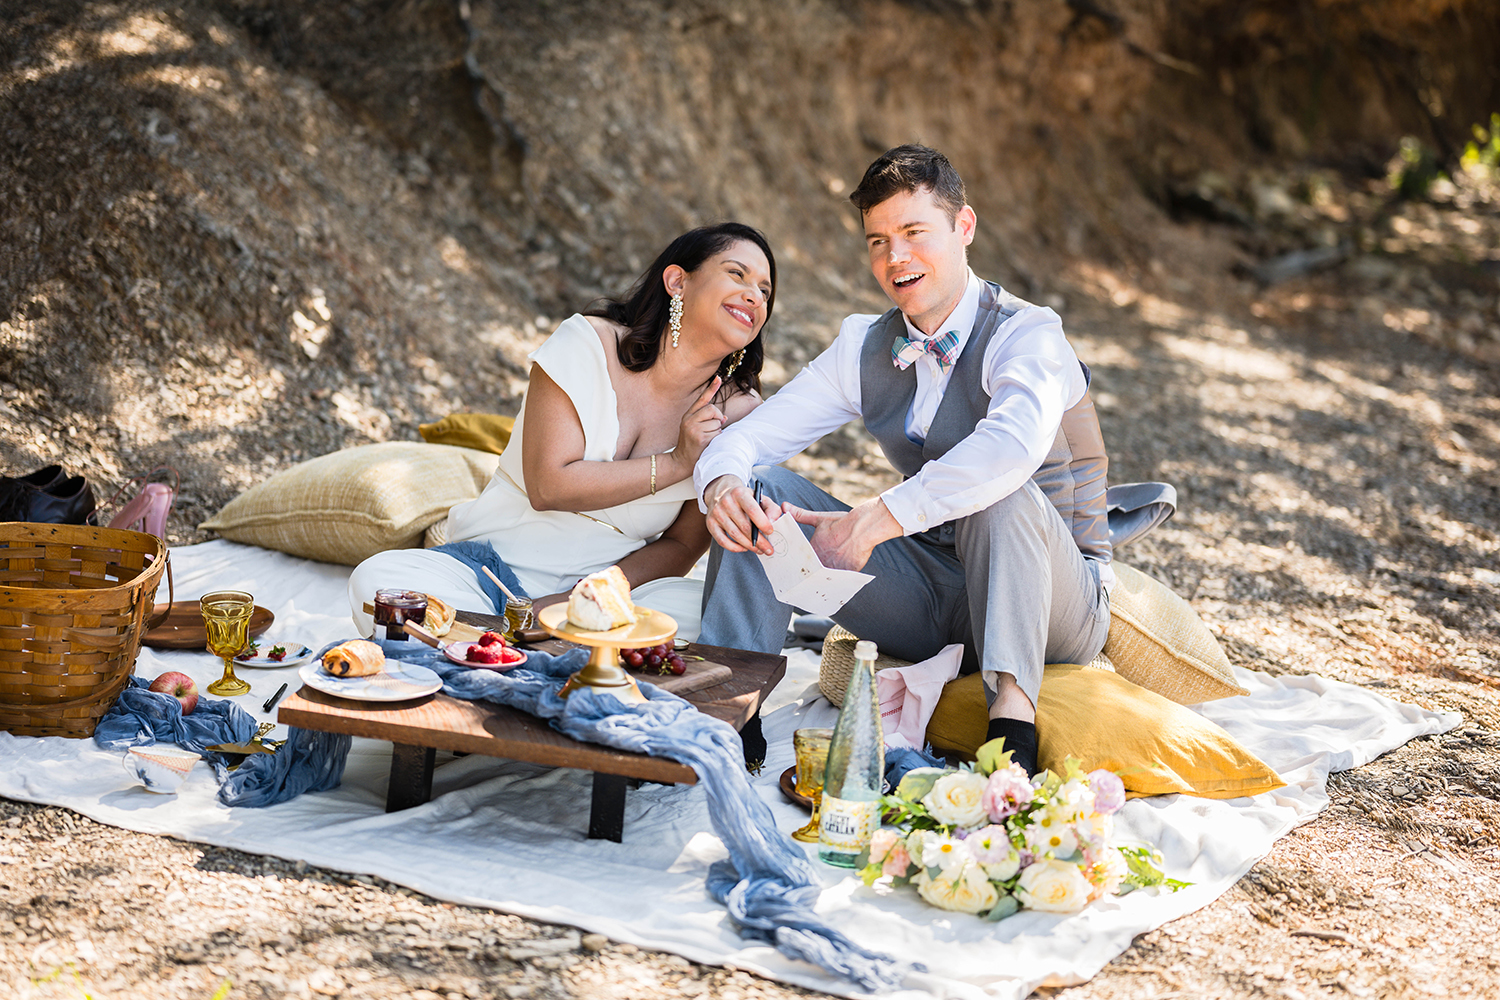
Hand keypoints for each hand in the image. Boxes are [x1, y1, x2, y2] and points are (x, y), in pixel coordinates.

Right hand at [674, 377, 724, 470]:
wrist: (680, 461)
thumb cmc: (691, 445)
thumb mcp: (694, 429)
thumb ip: (707, 420)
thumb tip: (724, 417)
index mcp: (688, 415)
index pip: (702, 399)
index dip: (711, 388)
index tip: (719, 378)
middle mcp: (689, 420)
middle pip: (712, 409)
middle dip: (717, 418)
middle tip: (712, 428)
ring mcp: (694, 429)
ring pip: (717, 422)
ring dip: (716, 431)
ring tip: (707, 439)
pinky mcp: (700, 438)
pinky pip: (717, 432)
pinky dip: (716, 438)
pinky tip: (707, 444)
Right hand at [704, 475, 776, 554]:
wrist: (722, 492)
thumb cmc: (746, 498)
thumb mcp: (760, 498)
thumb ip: (772, 509)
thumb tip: (773, 523)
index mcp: (739, 493)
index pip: (752, 510)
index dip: (763, 523)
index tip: (771, 532)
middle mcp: (726, 502)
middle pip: (744, 526)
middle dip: (759, 540)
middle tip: (768, 549)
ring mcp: (716, 513)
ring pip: (735, 535)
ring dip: (749, 546)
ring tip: (759, 550)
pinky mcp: (710, 523)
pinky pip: (722, 541)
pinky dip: (734, 548)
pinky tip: (744, 548)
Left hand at [785, 497, 900, 571]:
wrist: (863, 527)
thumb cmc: (842, 522)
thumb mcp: (819, 518)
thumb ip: (801, 515)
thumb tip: (784, 506)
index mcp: (812, 550)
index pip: (802, 562)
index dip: (802, 564)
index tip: (803, 566)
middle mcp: (820, 561)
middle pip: (812, 572)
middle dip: (812, 574)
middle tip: (812, 577)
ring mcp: (833, 568)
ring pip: (825, 579)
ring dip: (824, 579)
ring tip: (825, 580)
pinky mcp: (846, 573)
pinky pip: (841, 581)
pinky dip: (839, 581)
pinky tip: (839, 582)